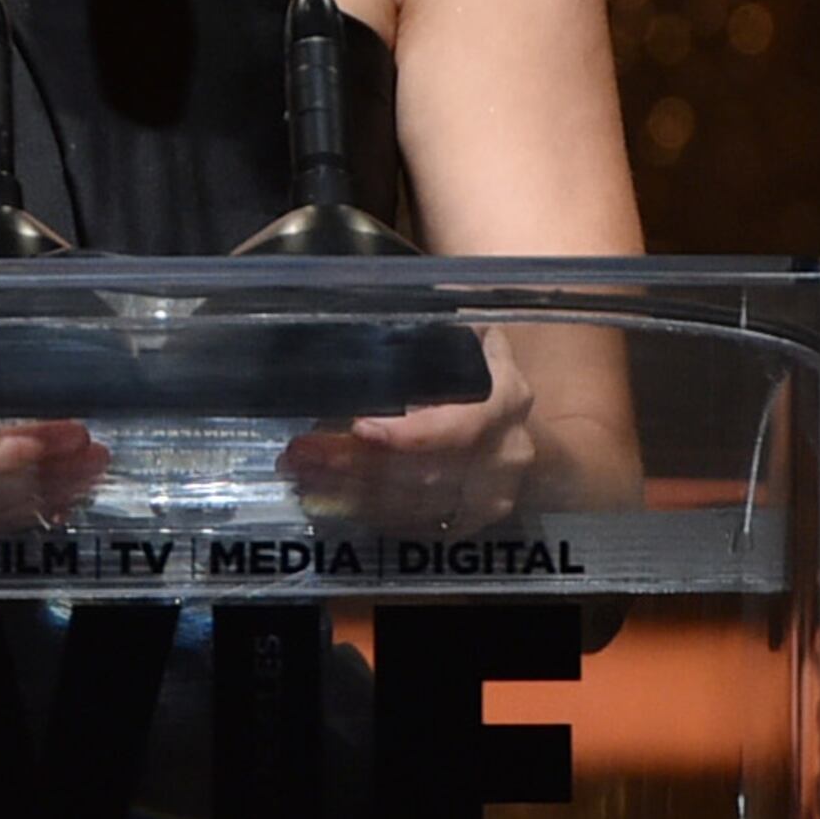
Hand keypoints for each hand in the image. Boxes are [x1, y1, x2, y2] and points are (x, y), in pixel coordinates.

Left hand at [281, 333, 535, 534]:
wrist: (519, 437)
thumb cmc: (485, 376)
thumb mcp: (475, 341)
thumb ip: (448, 328)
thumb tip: (410, 294)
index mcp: (506, 401)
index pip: (460, 429)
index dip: (409, 435)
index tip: (359, 427)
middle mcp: (504, 454)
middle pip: (424, 472)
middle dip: (356, 464)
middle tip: (302, 453)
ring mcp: (490, 496)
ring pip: (412, 503)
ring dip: (350, 491)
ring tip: (301, 473)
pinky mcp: (469, 523)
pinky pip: (412, 524)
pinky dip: (367, 512)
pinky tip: (325, 496)